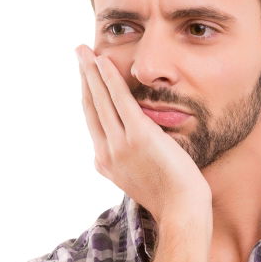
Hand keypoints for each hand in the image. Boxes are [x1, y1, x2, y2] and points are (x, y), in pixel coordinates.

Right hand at [76, 45, 211, 226]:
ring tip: (84, 50)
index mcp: (106, 163)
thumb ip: (131, 162)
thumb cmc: (171, 199)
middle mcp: (107, 153)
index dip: (88, 95)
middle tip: (79, 53)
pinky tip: (103, 62)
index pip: (93, 122)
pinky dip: (109, 79)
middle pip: (91, 106)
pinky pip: (119, 100)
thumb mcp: (142, 181)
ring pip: (100, 100)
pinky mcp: (138, 136)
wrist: (181, 211)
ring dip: (91, 71)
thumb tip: (129, 149)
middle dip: (83, 77)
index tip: (85, 77)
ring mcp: (120, 145)